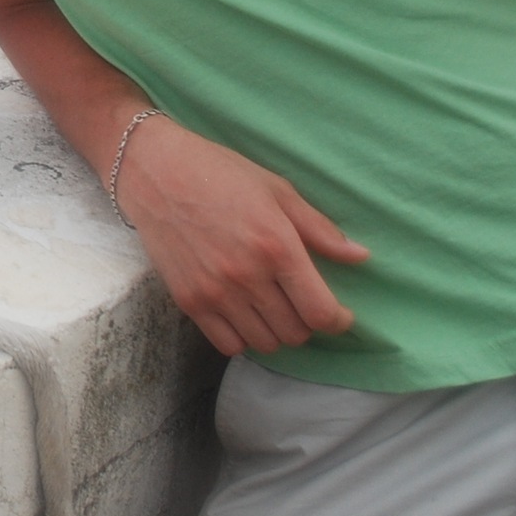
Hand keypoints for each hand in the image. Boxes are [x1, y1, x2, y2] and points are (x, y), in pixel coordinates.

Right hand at [111, 115, 369, 355]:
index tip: (338, 313)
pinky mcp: (189, 301)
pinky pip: (229, 345)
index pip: (321, 312)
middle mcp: (247, 276)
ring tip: (272, 306)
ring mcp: (215, 292)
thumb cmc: (220, 173)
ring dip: (276, 331)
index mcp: (276, 246)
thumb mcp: (277, 190)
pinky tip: (243, 312)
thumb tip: (360, 257)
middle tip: (300, 301)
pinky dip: (243, 336)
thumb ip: (319, 229)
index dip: (338, 320)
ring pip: (265, 343)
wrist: (155, 171)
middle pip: (296, 333)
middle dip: (306, 322)